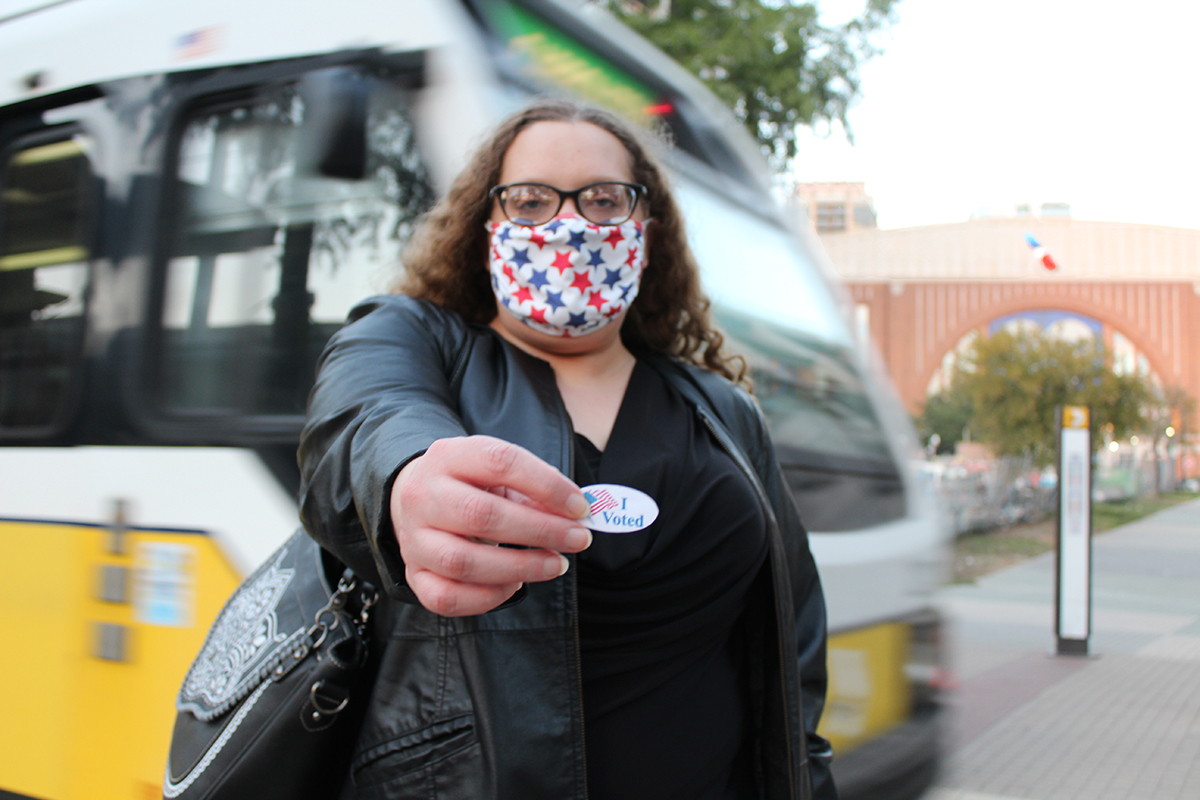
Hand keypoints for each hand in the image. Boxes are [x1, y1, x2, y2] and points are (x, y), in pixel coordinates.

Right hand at [391, 435, 591, 615]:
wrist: (416, 497)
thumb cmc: (470, 484)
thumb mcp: (498, 473)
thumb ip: (534, 489)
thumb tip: (576, 514)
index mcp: (449, 456)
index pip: (500, 462)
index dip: (546, 485)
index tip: (580, 507)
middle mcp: (423, 495)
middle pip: (481, 515)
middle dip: (540, 530)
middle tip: (578, 540)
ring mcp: (413, 538)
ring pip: (463, 562)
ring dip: (520, 567)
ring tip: (555, 564)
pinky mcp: (413, 573)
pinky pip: (446, 598)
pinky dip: (488, 597)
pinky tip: (515, 585)